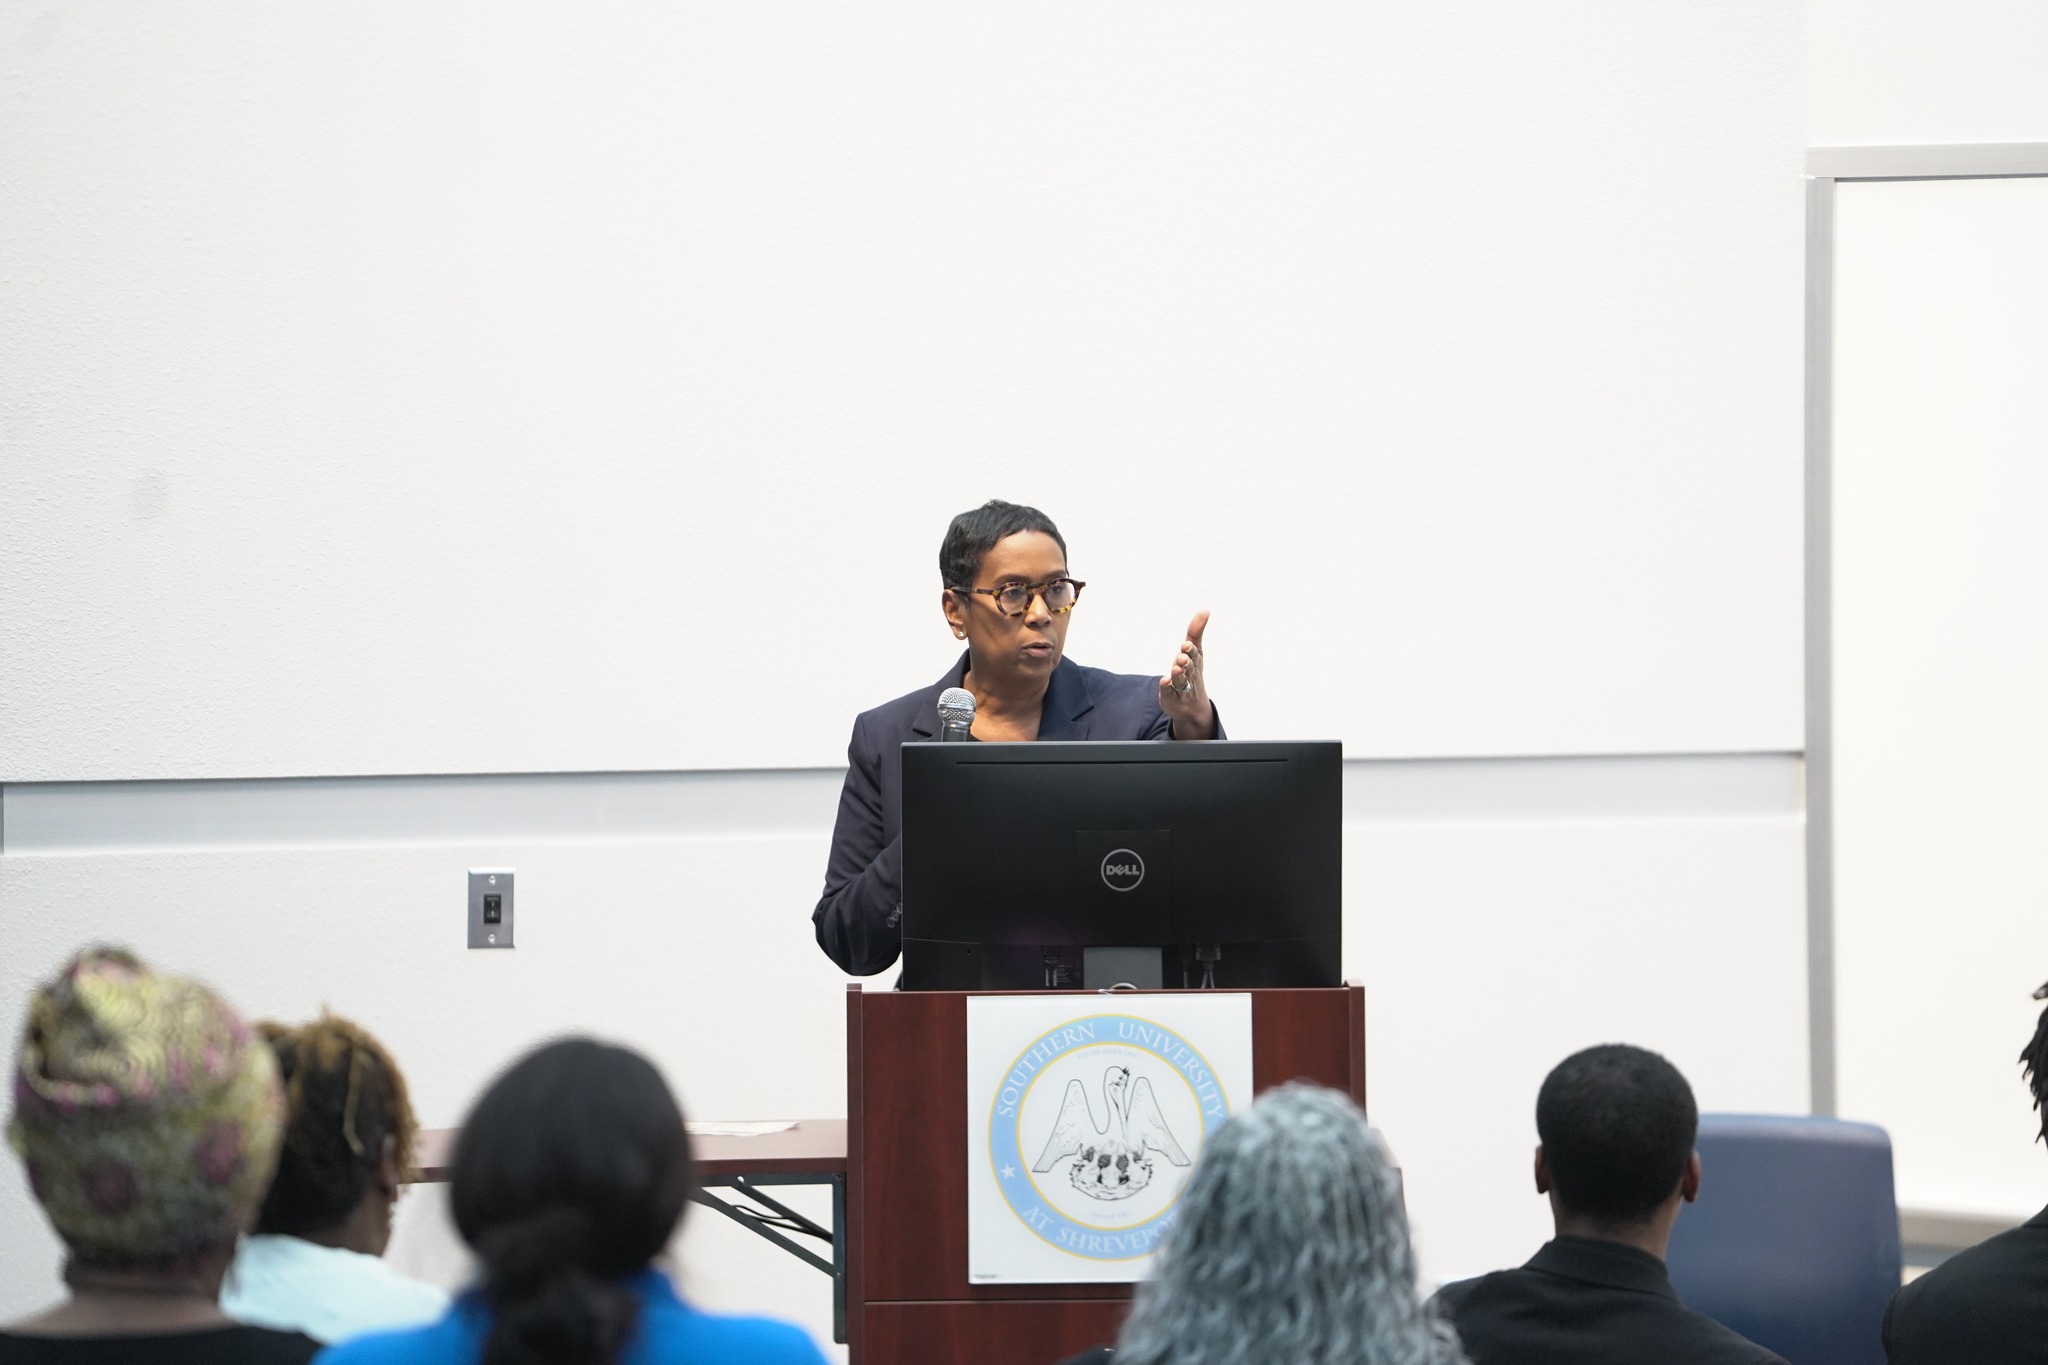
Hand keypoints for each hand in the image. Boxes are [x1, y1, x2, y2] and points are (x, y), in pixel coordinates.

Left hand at [1159, 610, 1215, 739]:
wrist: (1192, 705)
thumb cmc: (1191, 671)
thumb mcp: (1195, 651)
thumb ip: (1196, 631)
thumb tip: (1205, 610)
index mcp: (1195, 661)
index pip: (1195, 654)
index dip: (1191, 650)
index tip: (1187, 645)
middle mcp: (1190, 674)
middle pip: (1189, 668)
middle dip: (1186, 662)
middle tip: (1182, 657)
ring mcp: (1181, 687)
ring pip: (1180, 681)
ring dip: (1178, 674)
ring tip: (1175, 668)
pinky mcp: (1171, 697)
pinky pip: (1169, 693)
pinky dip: (1167, 688)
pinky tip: (1164, 682)